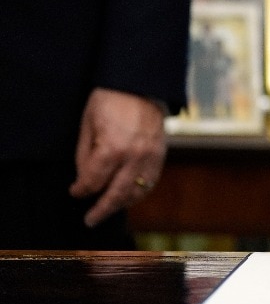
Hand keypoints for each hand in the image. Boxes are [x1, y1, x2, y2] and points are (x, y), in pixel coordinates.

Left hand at [69, 88, 167, 226]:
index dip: (80, 190)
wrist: (140, 83)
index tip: (74, 192)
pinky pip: (151, 181)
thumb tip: (85, 179)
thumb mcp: (87, 125)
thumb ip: (85, 156)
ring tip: (109, 210)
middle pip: (116, 194)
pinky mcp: (161, 153)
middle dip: (100, 209)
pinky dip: (140, 192)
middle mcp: (134, 156)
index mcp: (112, 149)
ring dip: (122, 204)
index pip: (93, 182)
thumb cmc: (110, 100)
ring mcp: (150, 156)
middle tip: (90, 220)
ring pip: (137, 192)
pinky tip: (130, 196)